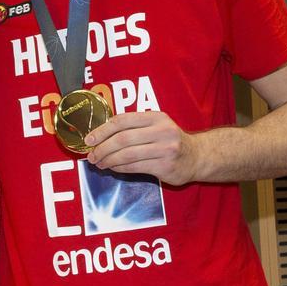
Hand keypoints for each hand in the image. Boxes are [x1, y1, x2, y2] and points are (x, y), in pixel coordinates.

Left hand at [85, 111, 199, 185]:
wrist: (197, 156)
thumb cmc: (169, 140)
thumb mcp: (156, 125)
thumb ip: (133, 127)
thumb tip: (100, 136)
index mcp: (156, 117)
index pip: (122, 120)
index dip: (102, 130)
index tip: (89, 139)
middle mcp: (162, 131)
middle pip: (122, 139)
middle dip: (102, 148)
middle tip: (92, 156)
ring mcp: (165, 150)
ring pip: (127, 155)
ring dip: (109, 160)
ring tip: (100, 163)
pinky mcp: (165, 167)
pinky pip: (135, 167)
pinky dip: (120, 168)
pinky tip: (113, 168)